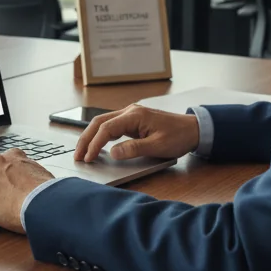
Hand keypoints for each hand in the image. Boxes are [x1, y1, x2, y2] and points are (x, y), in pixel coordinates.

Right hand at [74, 104, 199, 163]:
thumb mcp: (158, 146)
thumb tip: (113, 153)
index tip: (88, 158)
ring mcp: (131, 115)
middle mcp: (130, 112)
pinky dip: (101, 136)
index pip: (107, 129)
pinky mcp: (133, 121)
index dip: (95, 144)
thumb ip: (134, 149)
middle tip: (77, 156)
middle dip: (86, 139)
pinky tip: (97, 146)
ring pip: (103, 123)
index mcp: (135, 115)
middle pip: (99, 122)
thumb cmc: (179, 136)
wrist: (193, 129)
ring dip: (91, 136)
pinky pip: (111, 126)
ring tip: (83, 152)